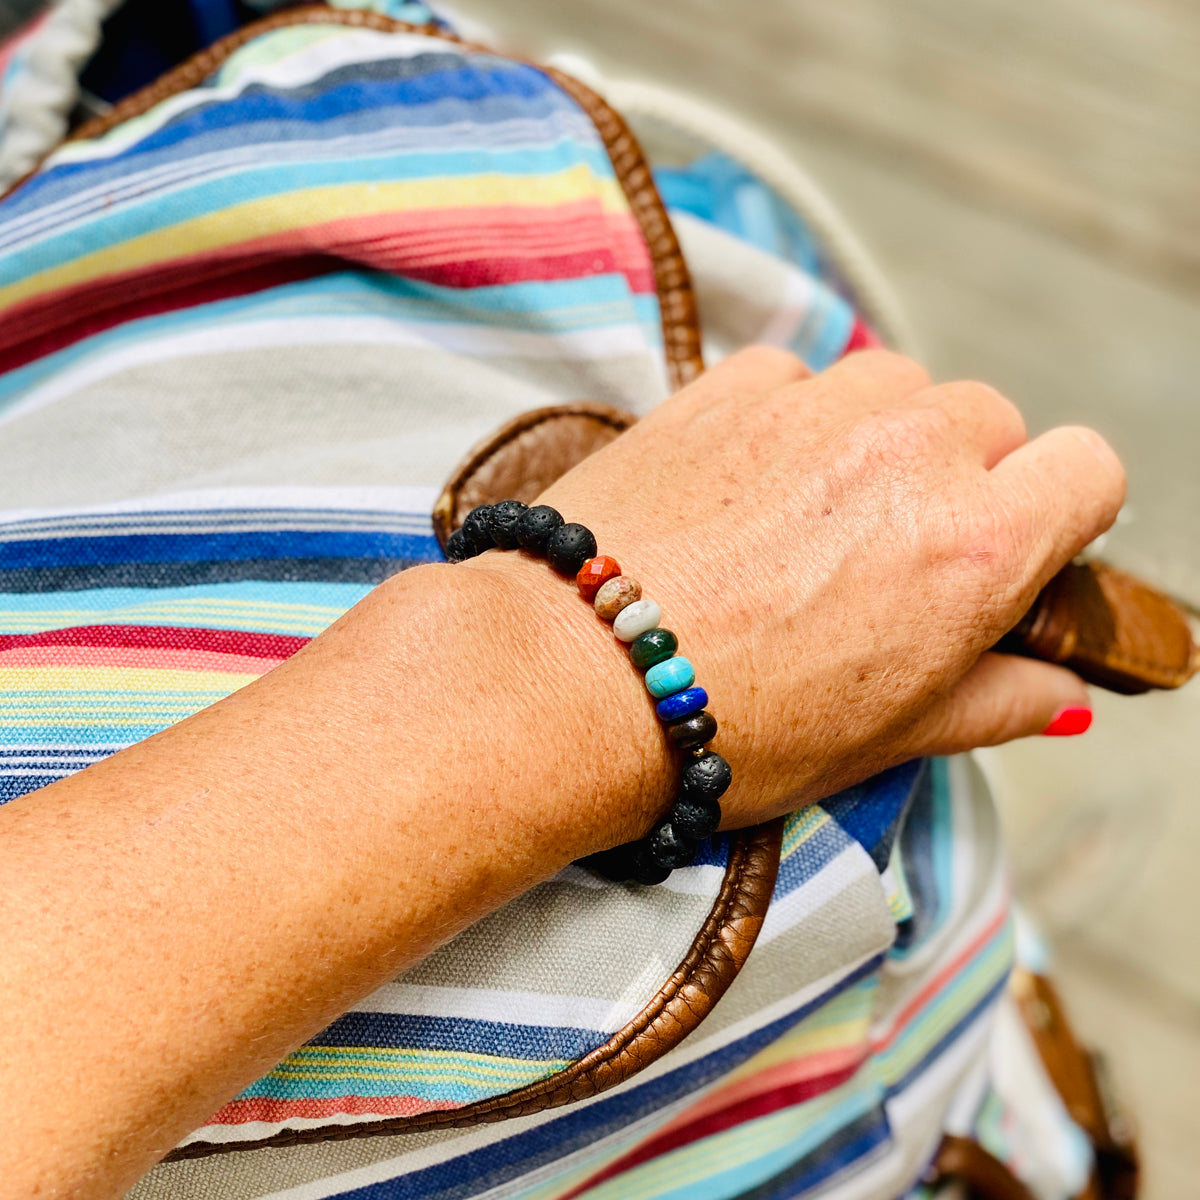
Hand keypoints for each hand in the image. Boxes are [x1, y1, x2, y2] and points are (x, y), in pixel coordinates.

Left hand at [504, 347, 1124, 828]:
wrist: (568, 682)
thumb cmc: (726, 730)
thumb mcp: (886, 739)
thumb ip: (997, 699)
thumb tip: (1065, 690)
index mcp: (973, 545)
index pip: (1090, 469)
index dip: (1059, 510)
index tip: (1015, 545)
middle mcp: (908, 452)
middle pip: (990, 420)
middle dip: (962, 477)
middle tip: (889, 552)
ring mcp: (813, 407)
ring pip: (894, 385)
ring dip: (875, 438)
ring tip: (807, 521)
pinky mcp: (726, 387)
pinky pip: (796, 377)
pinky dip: (787, 420)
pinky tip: (742, 491)